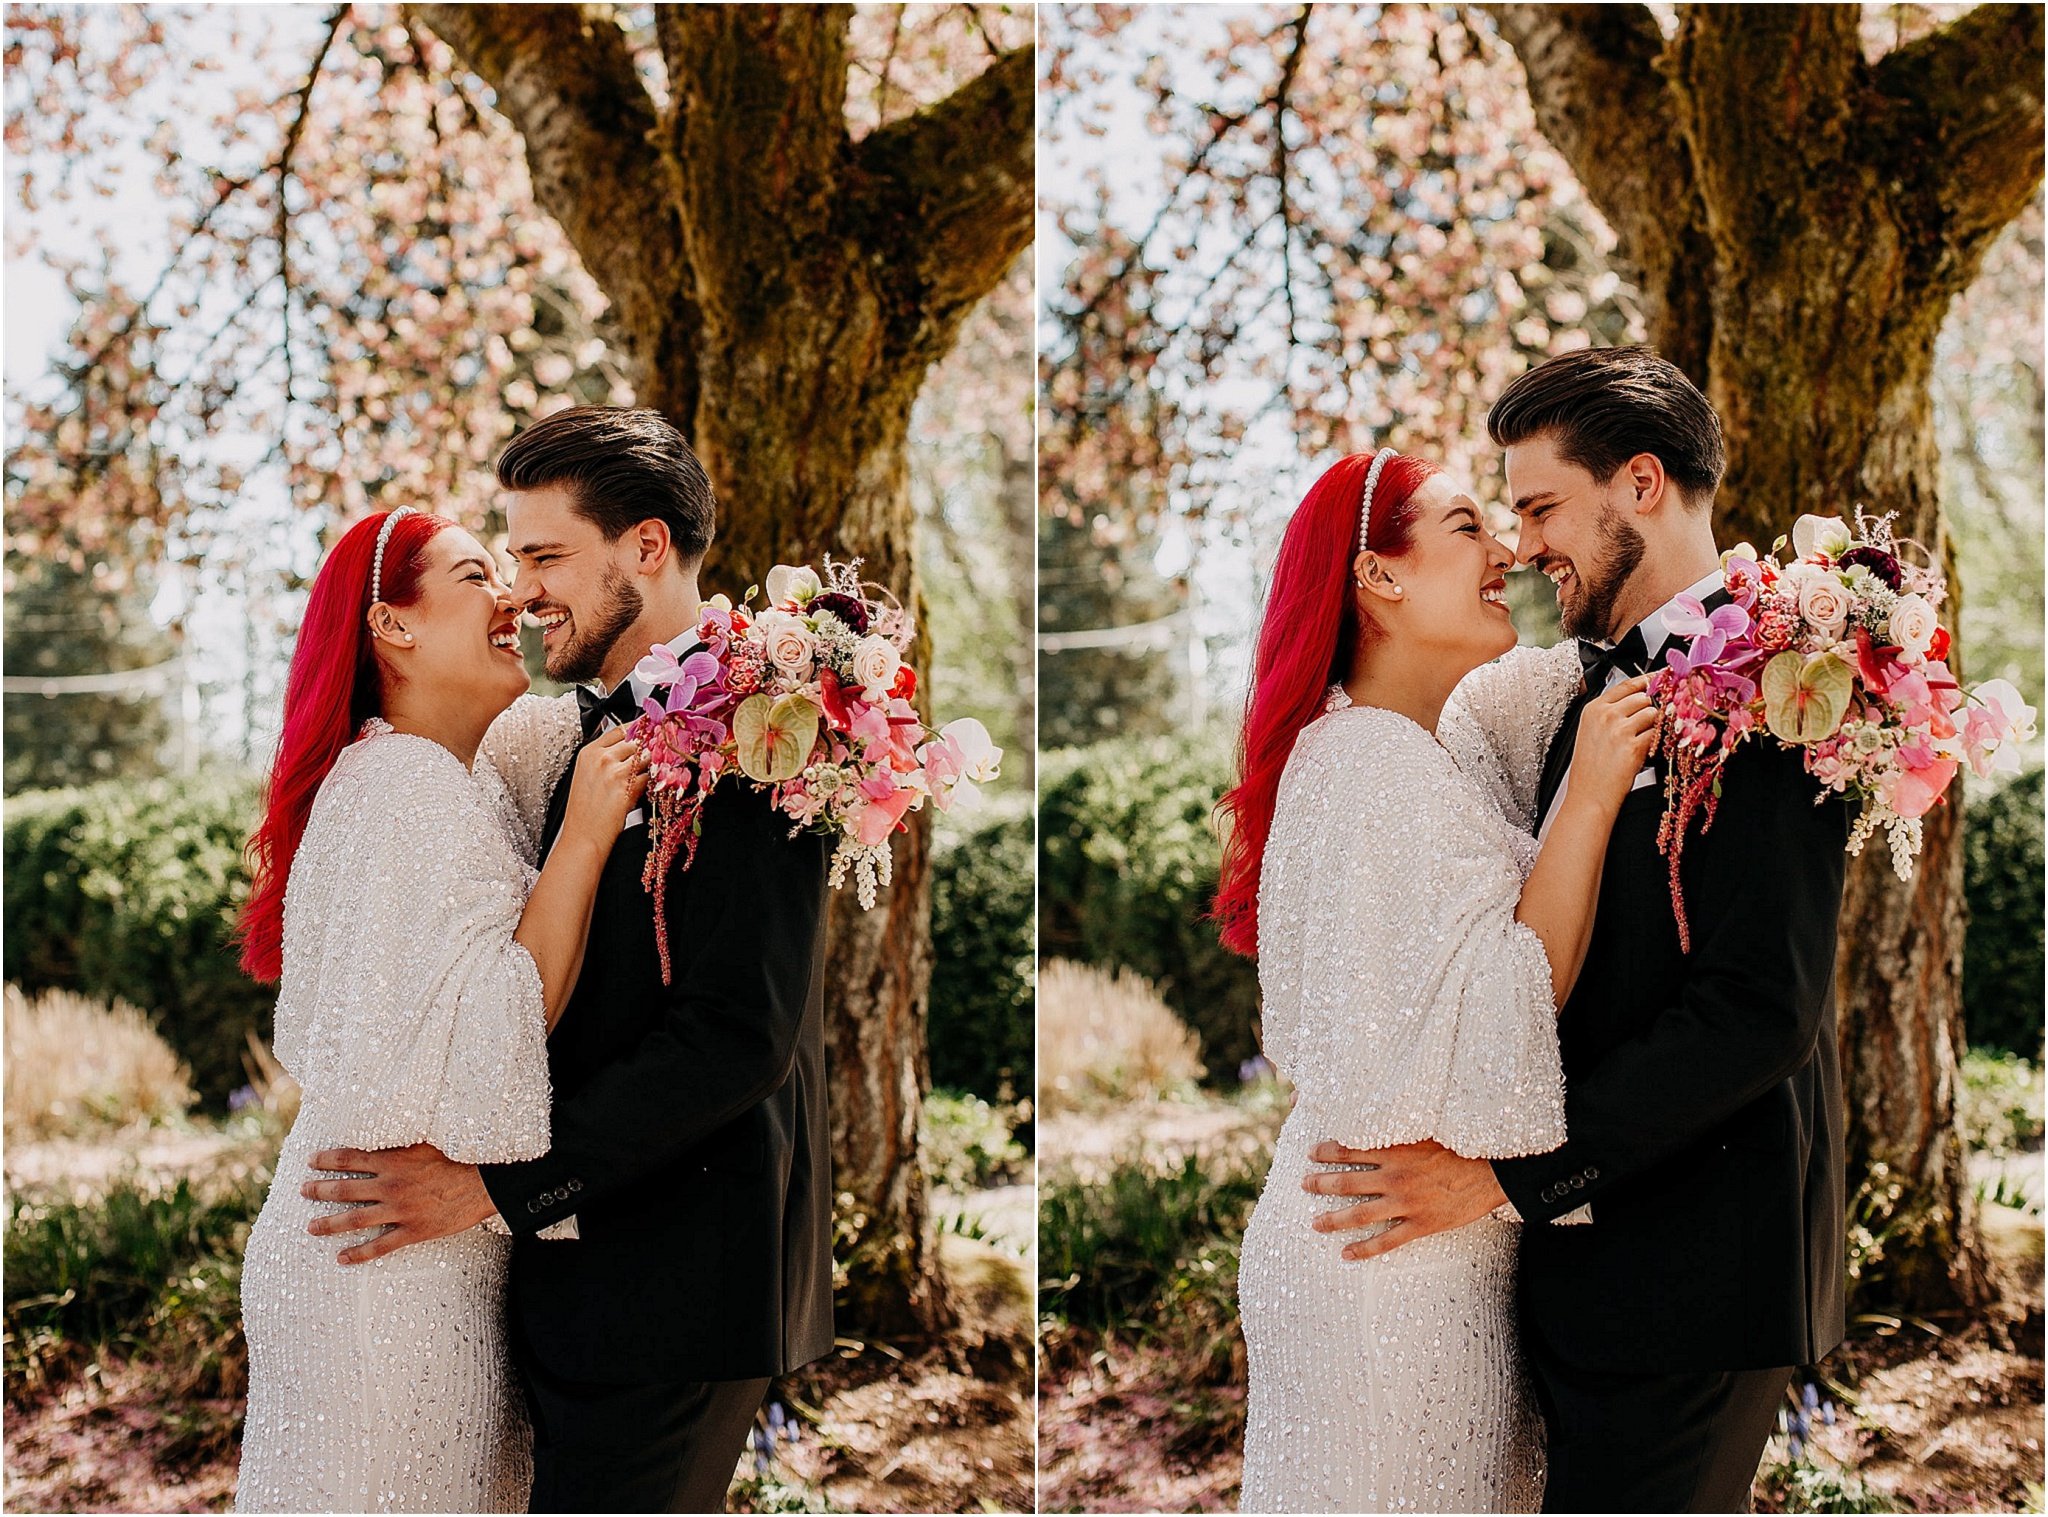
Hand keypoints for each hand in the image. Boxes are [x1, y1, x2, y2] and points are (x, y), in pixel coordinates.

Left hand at [302, 1143, 495, 1263]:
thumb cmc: (457, 1160)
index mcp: (393, 1162)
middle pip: (344, 1188)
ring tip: (310, 1227)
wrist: (483, 1184)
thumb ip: (400, 1144)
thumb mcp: (426, 1143)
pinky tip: (342, 1258)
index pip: (350, 1158)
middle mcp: (390, 1186)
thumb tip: (381, 1136)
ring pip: (354, 1219)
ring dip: (329, 1224)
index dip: (327, 1160)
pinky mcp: (412, 1231)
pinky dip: (359, 1254)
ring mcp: (399, 1211)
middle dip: (319, 1190)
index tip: (311, 1161)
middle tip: (303, 1190)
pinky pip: (380, 1245)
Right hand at [564, 723, 649, 843]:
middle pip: (636, 740)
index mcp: (589, 752)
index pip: (619, 729)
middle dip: (646, 748)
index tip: (647, 730)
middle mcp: (602, 758)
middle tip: (650, 758)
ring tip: (647, 776)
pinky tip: (645, 789)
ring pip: (646, 756)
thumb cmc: (584, 810)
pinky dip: (652, 781)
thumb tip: (628, 748)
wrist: (583, 836)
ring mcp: (616, 771)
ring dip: (651, 764)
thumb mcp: (586, 775)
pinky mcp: (629, 787)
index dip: (636, 730)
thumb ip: (604, 757)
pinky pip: (650, 776)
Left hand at [1301, 1139, 1506, 1260]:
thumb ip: (1399, 1131)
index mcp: (1394, 1151)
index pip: (1349, 1149)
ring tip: (1315, 1224)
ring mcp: (1406, 1203)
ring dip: (1333, 1220)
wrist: (1493, 1172)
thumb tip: (1376, 1124)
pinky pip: (1386, 1241)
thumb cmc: (1461, 1147)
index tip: (1311, 1152)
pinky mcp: (1420, 1225)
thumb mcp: (1426, 1130)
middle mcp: (1394, 1177)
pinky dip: (1364, 1249)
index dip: (1326, 1151)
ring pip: (1359, 1214)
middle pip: (1347, 1182)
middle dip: (1321, 1184)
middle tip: (1303, 1185)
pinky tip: (1346, 1254)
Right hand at [1568, 673, 1660, 812]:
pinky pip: (1657, 733)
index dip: (1647, 681)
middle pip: (1643, 698)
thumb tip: (1639, 700)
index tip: (1661, 678)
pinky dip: (1656, 741)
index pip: (1626, 685)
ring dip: (1653, 726)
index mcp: (1593, 709)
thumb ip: (1611, 713)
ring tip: (1640, 742)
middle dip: (1648, 710)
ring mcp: (1619, 729)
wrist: (1589, 795)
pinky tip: (1644, 750)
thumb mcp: (1591, 733)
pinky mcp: (1634, 745)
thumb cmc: (1590, 768)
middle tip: (1643, 727)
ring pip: (1653, 714)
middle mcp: (1606, 715)